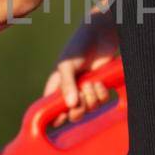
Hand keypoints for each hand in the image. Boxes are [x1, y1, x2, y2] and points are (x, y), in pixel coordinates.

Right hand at [43, 10, 118, 127]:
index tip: (64, 114)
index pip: (52, 110)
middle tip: (81, 96)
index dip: (57, 117)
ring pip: (89, 109)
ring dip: (91, 98)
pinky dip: (101, 94)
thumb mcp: (67, 65)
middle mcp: (71, 92)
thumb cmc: (77, 47)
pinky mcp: (99, 88)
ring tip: (90, 82)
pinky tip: (99, 82)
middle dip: (78, 110)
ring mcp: (86, 91)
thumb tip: (70, 105)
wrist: (100, 37)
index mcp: (57, 87)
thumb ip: (67, 85)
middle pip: (73, 115)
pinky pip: (101, 102)